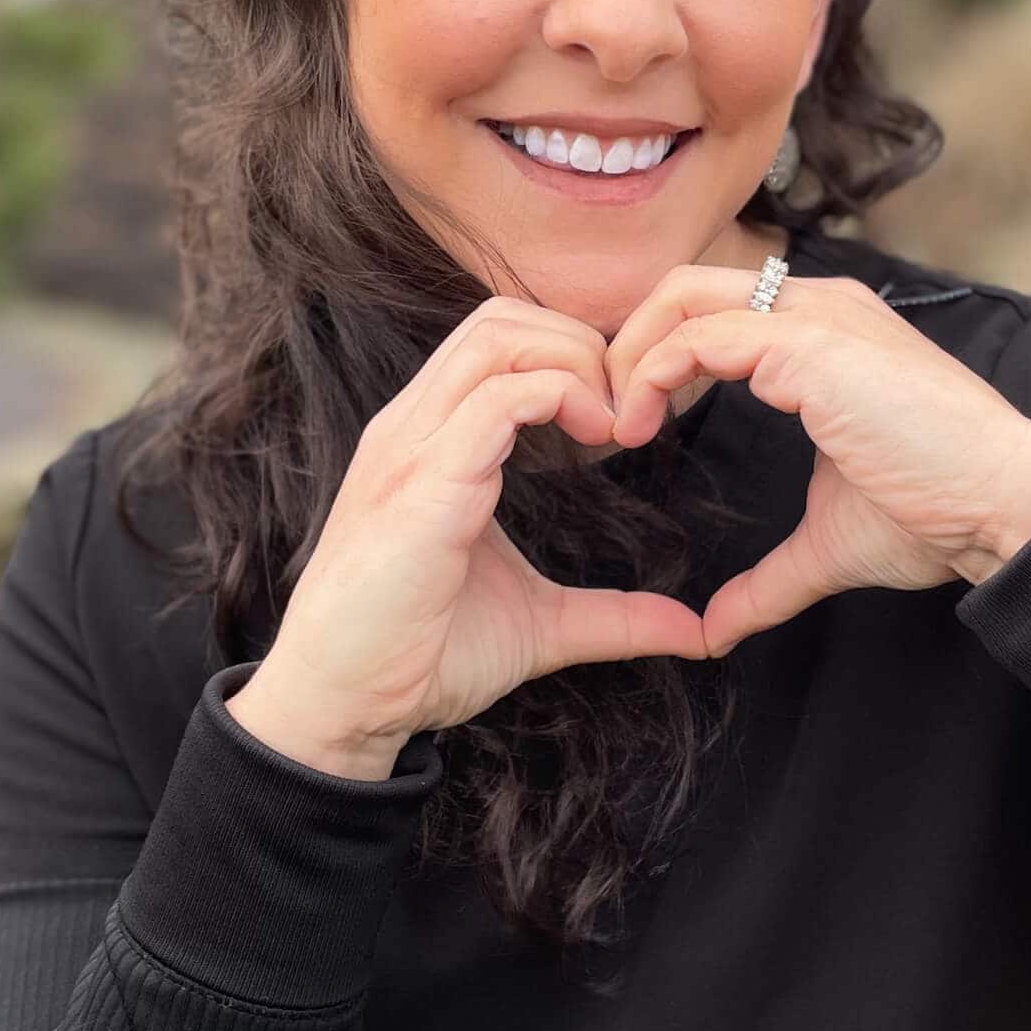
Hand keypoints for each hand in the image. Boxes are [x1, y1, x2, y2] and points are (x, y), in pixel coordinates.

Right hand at [246, 298, 710, 756]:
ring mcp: (411, 449)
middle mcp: (414, 427)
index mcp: (432, 441)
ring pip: (498, 337)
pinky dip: (562, 398)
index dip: (575, 358)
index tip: (626, 419)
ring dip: (576, 364)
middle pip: (502, 318)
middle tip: (630, 414)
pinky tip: (599, 441)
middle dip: (583, 345)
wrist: (340, 711)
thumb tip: (691, 632)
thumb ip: (614, 617)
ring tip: (615, 425)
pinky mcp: (420, 487)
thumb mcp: (540, 627)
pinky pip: (495, 401)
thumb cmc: (417, 659)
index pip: (501, 340)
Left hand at [603, 264, 1030, 653]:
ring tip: (612, 425)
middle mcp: (820, 307)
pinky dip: (652, 374)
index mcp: (828, 332)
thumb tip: (717, 630)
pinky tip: (638, 427)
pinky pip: (698, 337)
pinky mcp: (811, 345)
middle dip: (628, 342)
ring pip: (682, 297)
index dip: (658, 355)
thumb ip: (767, 579)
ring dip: (629, 357)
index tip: (628, 422)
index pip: (716, 308)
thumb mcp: (831, 544)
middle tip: (601, 415)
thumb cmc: (939, 512)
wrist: (1003, 503)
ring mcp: (817, 317)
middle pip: (686, 286)